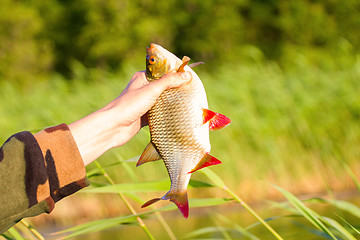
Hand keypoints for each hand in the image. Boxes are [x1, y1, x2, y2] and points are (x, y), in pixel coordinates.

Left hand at [69, 71, 190, 165]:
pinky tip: (178, 116)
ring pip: (162, 102)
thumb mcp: (151, 90)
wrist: (113, 127)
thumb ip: (169, 82)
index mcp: (142, 78)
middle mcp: (143, 89)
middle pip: (164, 88)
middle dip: (176, 90)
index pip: (162, 72)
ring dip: (172, 103)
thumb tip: (187, 76)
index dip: (175, 74)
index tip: (190, 78)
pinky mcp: (144, 117)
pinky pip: (159, 114)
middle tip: (192, 92)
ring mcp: (144, 104)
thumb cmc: (130, 105)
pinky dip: (167, 115)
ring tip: (189, 104)